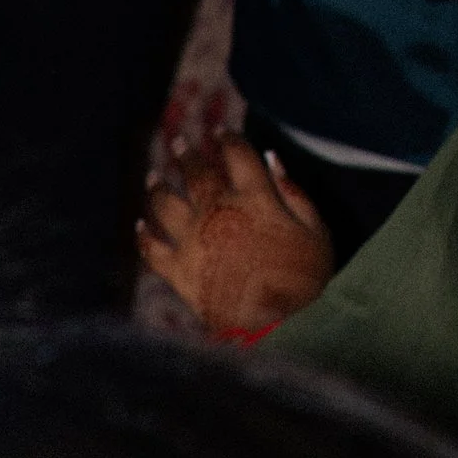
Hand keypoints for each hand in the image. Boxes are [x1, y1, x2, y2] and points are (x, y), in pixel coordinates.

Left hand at [137, 140, 334, 335]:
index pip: (237, 155)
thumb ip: (294, 191)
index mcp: (255, 199)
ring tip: (154, 175)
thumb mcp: (316, 230)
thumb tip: (271, 157)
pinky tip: (141, 224)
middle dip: (186, 153)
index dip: (227, 138)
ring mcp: (193, 241)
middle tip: (179, 142)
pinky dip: (144, 235)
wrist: (281, 327)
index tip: (220, 130)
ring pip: (165, 203)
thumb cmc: (306, 279)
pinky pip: (151, 248)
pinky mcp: (177, 272)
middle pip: (196, 172)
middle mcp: (218, 213)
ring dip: (158, 186)